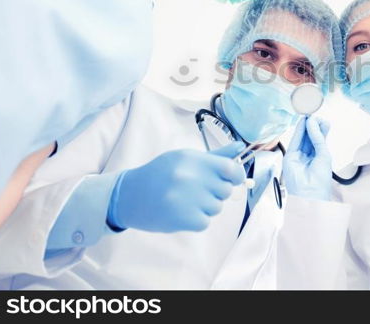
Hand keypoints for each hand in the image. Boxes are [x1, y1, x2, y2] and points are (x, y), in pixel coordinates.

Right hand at [108, 142, 245, 232]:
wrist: (129, 195)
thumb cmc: (161, 174)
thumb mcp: (186, 157)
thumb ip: (215, 155)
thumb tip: (241, 148)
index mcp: (193, 160)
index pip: (231, 169)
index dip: (236, 175)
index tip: (231, 179)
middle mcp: (191, 177)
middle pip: (225, 191)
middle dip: (216, 192)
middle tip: (197, 190)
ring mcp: (187, 199)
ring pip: (216, 207)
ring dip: (205, 207)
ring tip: (185, 201)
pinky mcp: (183, 218)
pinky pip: (205, 222)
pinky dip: (196, 220)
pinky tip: (181, 212)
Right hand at [283, 116, 332, 200]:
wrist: (310, 193)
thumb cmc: (320, 180)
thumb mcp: (324, 154)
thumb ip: (318, 138)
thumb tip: (313, 122)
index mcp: (319, 157)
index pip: (319, 139)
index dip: (320, 129)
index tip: (322, 119)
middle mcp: (308, 156)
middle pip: (310, 137)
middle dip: (313, 126)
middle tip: (315, 114)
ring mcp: (298, 156)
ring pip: (302, 138)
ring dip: (306, 126)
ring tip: (310, 115)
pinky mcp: (290, 157)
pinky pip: (295, 141)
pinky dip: (299, 131)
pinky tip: (303, 122)